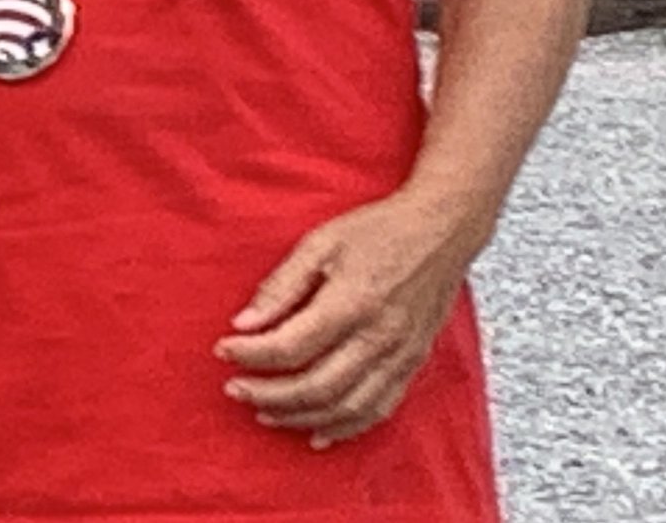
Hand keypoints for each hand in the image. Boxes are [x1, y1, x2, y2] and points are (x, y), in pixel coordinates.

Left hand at [213, 186, 488, 448]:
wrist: (442, 231)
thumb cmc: (378, 231)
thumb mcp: (320, 243)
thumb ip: (281, 286)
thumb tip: (243, 323)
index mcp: (352, 303)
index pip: (290, 346)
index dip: (250, 355)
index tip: (223, 349)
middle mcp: (379, 338)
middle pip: (315, 387)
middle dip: (267, 395)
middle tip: (234, 389)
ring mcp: (400, 357)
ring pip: (346, 408)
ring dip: (300, 417)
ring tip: (264, 412)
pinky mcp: (413, 366)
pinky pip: (378, 411)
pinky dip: (345, 429)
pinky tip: (316, 434)